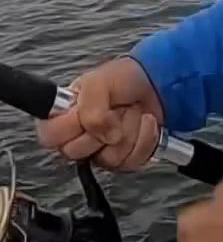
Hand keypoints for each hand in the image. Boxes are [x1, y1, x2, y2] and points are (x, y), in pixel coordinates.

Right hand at [36, 56, 163, 171]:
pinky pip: (132, 161)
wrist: (154, 83)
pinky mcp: (124, 160)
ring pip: (109, 159)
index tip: (84, 110)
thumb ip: (92, 109)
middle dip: (104, 124)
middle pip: (78, 152)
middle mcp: (79, 138)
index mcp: (62, 117)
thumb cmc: (122, 79)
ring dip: (129, 129)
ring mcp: (101, 152)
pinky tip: (145, 122)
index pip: (49, 136)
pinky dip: (145, 137)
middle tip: (113, 107)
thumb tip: (104, 136)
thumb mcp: (99, 83)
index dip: (70, 126)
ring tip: (130, 111)